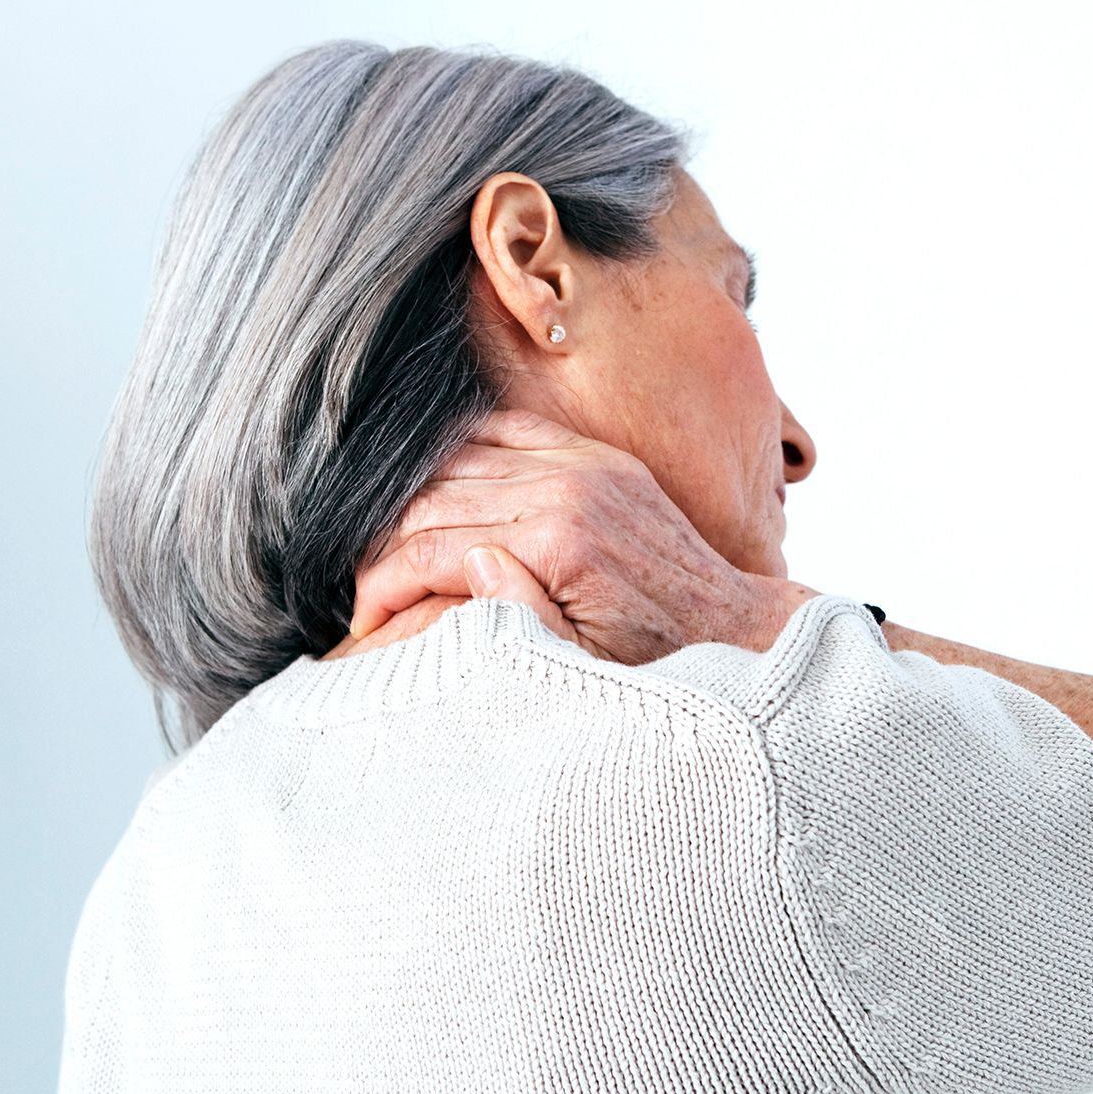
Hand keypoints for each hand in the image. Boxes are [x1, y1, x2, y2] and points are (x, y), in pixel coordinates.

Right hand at [346, 407, 817, 664]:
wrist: (731, 624)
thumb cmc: (656, 660)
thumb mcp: (586, 664)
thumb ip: (521, 615)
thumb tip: (469, 563)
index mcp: (558, 542)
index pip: (433, 549)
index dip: (382, 585)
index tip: (361, 621)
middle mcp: (568, 487)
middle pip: (434, 499)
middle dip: (385, 546)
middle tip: (364, 590)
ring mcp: (584, 462)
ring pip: (458, 459)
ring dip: (412, 500)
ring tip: (389, 549)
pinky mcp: (596, 456)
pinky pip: (506, 428)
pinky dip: (460, 449)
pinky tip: (433, 483)